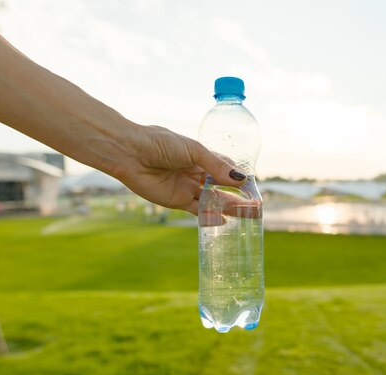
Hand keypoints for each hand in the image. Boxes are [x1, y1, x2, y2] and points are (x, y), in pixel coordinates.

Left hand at [114, 125, 245, 214]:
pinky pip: (196, 210)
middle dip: (237, 197)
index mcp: (201, 157)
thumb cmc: (160, 143)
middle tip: (255, 207)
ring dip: (227, 207)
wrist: (131, 152)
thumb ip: (216, 166)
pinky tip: (222, 220)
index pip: (226, 169)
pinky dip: (209, 216)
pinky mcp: (176, 201)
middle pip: (221, 188)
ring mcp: (187, 188)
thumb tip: (240, 179)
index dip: (238, 179)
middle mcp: (196, 173)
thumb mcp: (193, 151)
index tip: (253, 188)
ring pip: (212, 200)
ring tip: (245, 215)